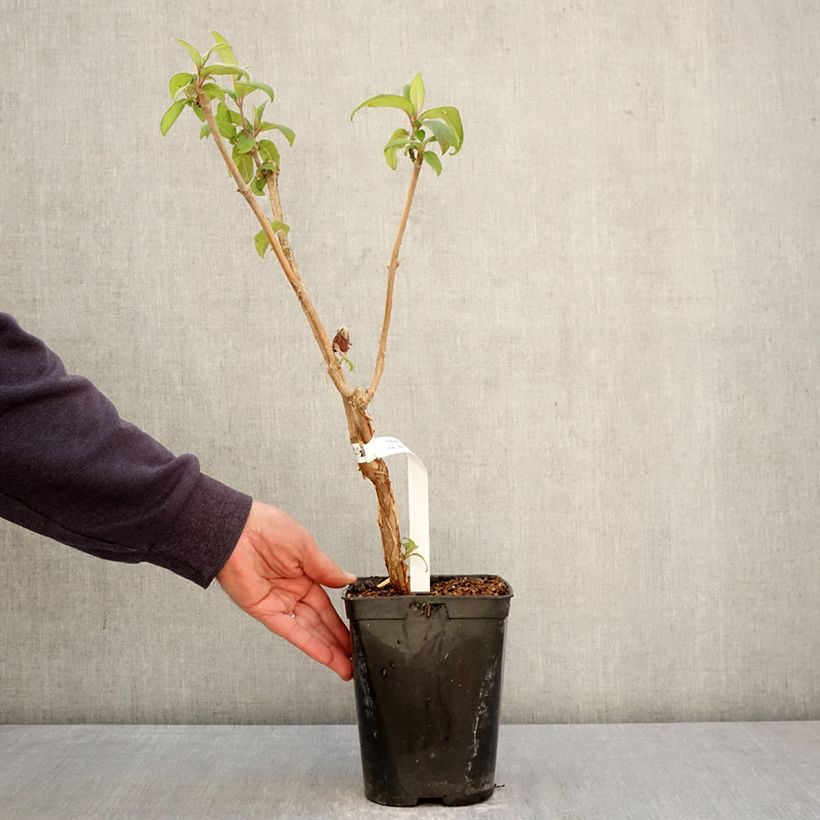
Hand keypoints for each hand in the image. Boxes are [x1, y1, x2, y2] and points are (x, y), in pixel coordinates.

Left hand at [216, 501, 356, 679]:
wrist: (236, 530)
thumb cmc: (265, 527)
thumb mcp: (306, 546)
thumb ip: (326, 569)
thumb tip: (348, 579)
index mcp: (304, 574)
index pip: (327, 604)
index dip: (341, 621)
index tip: (357, 631)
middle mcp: (292, 591)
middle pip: (320, 622)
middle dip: (338, 641)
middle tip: (355, 656)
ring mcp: (280, 603)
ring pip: (308, 631)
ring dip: (328, 649)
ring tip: (346, 665)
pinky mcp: (266, 611)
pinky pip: (291, 631)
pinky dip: (309, 644)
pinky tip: (326, 655)